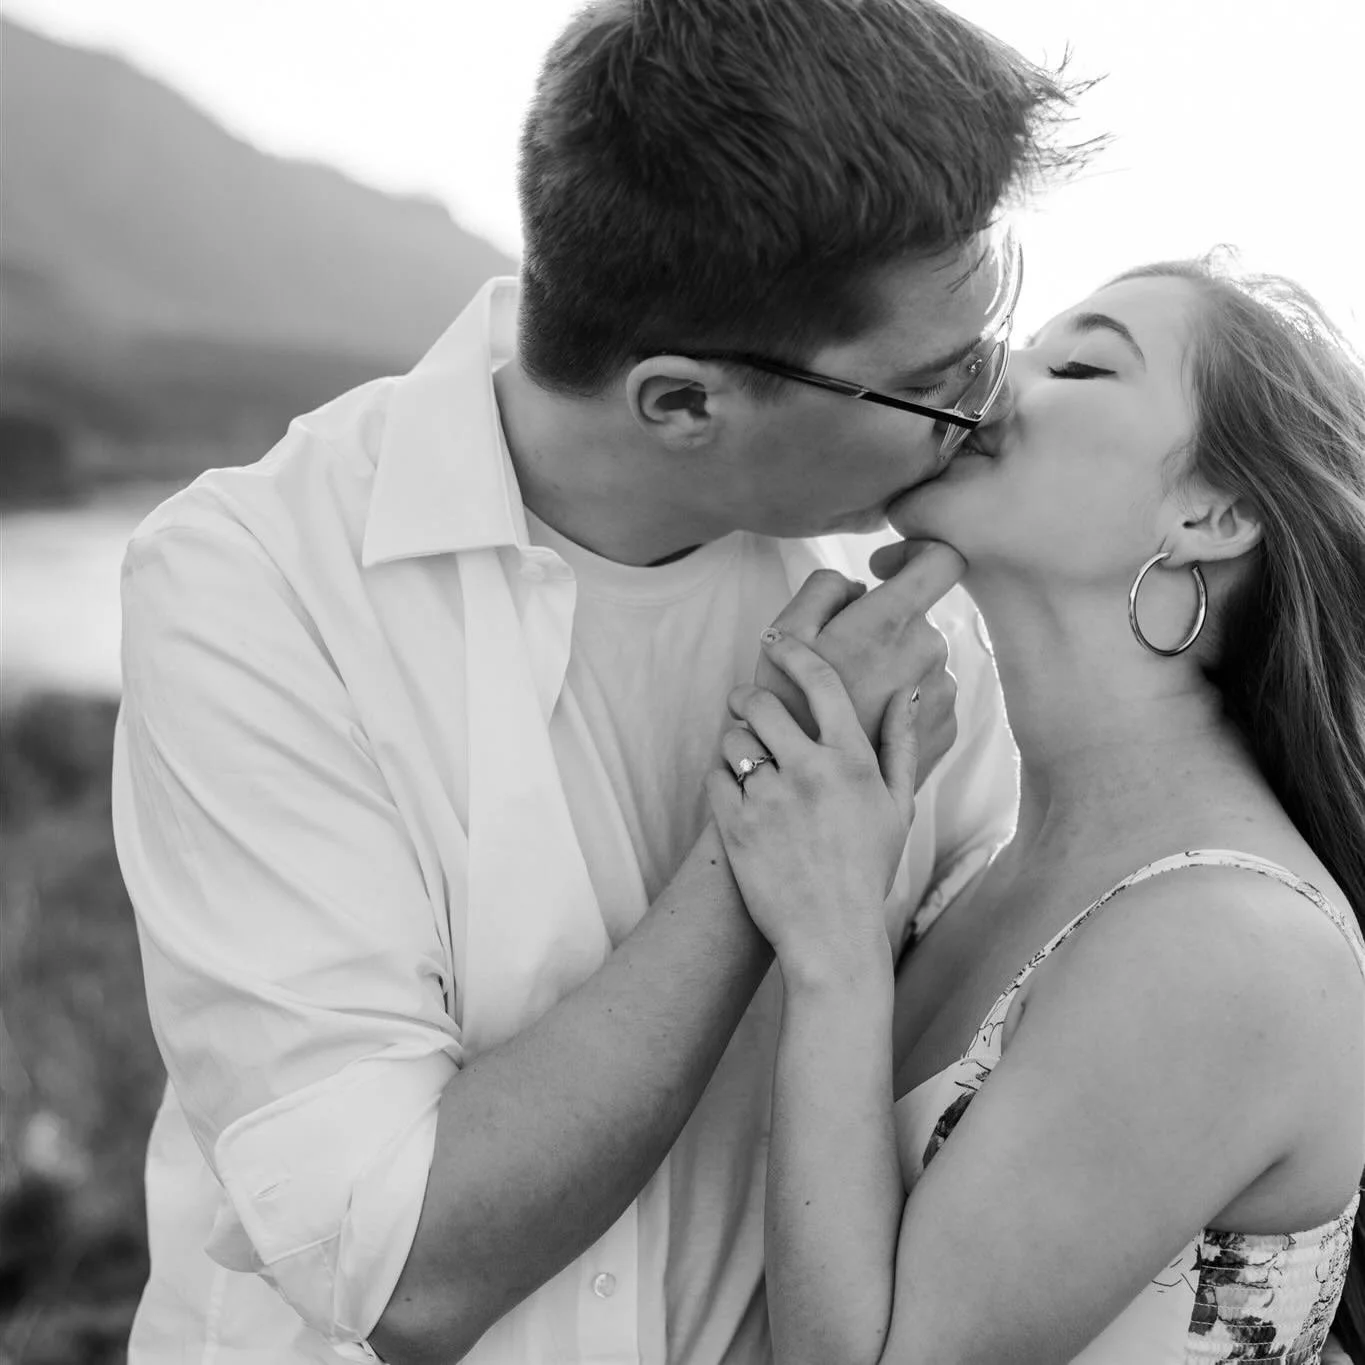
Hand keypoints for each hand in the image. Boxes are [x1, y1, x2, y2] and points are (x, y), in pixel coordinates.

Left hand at [707, 629, 921, 972]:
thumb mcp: (898, 806)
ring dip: (735, 741)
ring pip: (733, 739)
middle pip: (763, 703)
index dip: (794, 652)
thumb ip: (901, 744)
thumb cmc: (869, 870)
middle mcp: (810, 773)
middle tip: (748, 705)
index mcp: (852, 761)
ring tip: (747, 760)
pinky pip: (714, 776)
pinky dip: (721, 778)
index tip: (778, 641)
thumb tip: (907, 691)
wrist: (832, 935)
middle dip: (750, 698)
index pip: (821, 682)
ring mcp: (770, 800)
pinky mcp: (735, 826)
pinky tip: (737, 792)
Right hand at [754, 542, 964, 788]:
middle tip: (839, 661)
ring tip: (852, 700)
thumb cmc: (789, 711)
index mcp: (891, 621)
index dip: (918, 553)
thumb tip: (860, 586)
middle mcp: (929, 652)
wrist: (812, 795)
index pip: (944, 559)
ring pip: (922, 659)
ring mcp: (942, 694)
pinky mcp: (945, 730)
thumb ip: (826, 588)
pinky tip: (867, 724)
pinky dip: (901, 703)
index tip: (884, 570)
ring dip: (892, 668)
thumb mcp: (785, 635)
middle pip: (918, 616)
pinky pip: (927, 697)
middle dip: (883, 627)